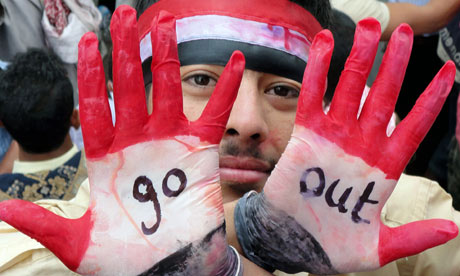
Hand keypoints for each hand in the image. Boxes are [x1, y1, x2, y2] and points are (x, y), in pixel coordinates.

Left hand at [0, 6, 243, 275]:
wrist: (166, 270)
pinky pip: (214, 114)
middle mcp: (137, 141)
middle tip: (123, 14)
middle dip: (125, 49)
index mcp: (106, 156)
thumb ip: (44, 222)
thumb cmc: (123, 257)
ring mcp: (170, 142)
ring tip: (166, 22)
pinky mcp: (200, 151)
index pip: (95, 105)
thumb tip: (1, 208)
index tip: (87, 42)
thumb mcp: (77, 243)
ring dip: (167, 56)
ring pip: (168, 89)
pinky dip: (224, 89)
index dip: (91, 73)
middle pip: (130, 85)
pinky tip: (235, 61)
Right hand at [236, 18, 457, 273]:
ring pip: (350, 90)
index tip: (449, 71)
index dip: (431, 100)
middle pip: (383, 97)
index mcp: (384, 168)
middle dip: (393, 65)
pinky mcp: (305, 136)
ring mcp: (333, 138)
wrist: (294, 243)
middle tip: (403, 34)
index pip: (414, 127)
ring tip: (370, 27)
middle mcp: (361, 146)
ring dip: (360, 59)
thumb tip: (453, 230)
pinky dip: (317, 72)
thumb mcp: (379, 248)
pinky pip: (312, 98)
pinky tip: (323, 45)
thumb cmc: (334, 246)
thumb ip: (412, 237)